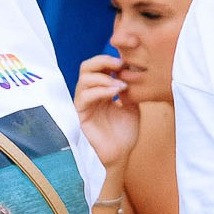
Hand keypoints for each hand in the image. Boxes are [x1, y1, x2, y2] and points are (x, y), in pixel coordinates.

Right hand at [74, 53, 140, 169]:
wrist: (122, 153)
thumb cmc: (126, 131)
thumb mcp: (132, 104)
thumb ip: (129, 87)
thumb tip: (131, 69)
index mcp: (100, 89)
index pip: (97, 66)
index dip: (109, 59)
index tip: (126, 61)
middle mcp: (90, 94)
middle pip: (86, 67)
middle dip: (102, 61)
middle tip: (119, 64)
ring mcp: (84, 104)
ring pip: (84, 79)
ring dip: (103, 78)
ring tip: (120, 84)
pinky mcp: (81, 115)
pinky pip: (85, 97)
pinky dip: (100, 91)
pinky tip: (115, 93)